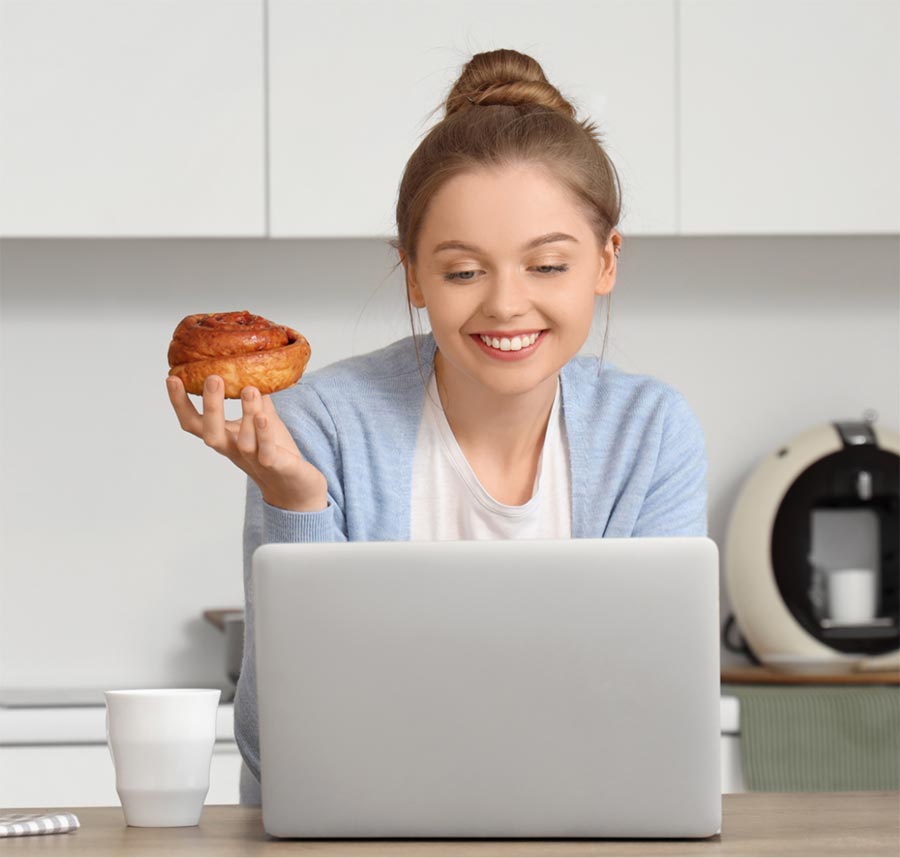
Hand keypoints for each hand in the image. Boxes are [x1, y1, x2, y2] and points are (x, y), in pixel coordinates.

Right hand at [166, 374, 327, 511]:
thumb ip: (257, 398)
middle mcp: (234, 451)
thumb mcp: (263, 420)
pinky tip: (263, 417)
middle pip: (212, 434)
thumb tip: (251, 366)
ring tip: (250, 389)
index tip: (172, 378)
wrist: (297, 488)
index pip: (195, 423)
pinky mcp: (275, 467)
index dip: (180, 403)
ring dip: (246, 414)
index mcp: (226, 438)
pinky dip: (264, 435)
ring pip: (244, 441)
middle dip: (210, 407)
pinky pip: (266, 452)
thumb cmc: (277, 452)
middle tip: (213, 378)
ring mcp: (254, 461)